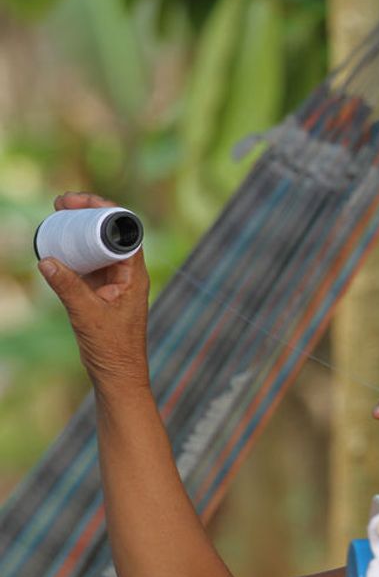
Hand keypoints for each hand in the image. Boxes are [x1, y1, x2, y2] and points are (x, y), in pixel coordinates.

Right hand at [38, 192, 150, 386]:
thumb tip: (46, 259)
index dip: (104, 210)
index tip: (80, 200)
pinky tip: (56, 247)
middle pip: (110, 234)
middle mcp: (127, 275)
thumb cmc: (113, 348)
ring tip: (58, 216)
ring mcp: (114, 283)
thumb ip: (68, 288)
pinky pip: (88, 266)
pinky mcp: (102, 294)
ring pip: (98, 249)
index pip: (125, 231)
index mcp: (134, 275)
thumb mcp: (86, 315)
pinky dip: (74, 254)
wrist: (118, 376)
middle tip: (62, 202)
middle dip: (88, 215)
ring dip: (80, 232)